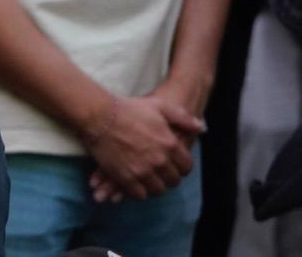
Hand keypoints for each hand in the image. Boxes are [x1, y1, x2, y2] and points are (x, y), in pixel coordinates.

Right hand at [82, 94, 202, 201]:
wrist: (100, 116)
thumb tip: (200, 127)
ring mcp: (143, 171)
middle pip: (173, 181)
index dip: (181, 168)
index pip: (186, 167)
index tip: (174, 166)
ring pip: (157, 190)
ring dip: (154, 186)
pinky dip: (139, 192)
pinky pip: (139, 195)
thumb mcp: (160, 106)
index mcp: (170, 144)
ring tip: (148, 179)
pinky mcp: (126, 178)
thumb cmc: (129, 109)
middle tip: (160, 174)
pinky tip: (135, 183)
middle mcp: (160, 160)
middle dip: (168, 178)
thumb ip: (183, 118)